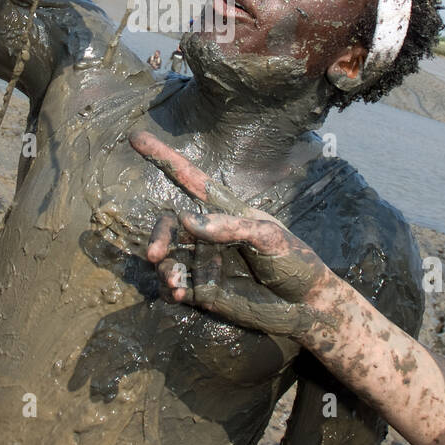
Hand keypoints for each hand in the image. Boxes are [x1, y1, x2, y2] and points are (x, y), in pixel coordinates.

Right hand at [128, 131, 334, 339]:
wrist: (307, 307)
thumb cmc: (295, 262)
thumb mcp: (271, 238)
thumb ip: (231, 227)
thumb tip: (186, 220)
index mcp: (227, 212)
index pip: (191, 179)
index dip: (164, 158)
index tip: (137, 137)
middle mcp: (210, 234)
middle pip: (170, 225)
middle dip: (159, 236)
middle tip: (155, 255)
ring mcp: (205, 262)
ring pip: (168, 258)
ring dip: (165, 269)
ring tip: (177, 285)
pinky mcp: (203, 291)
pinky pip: (173, 286)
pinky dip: (169, 288)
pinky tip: (179, 294)